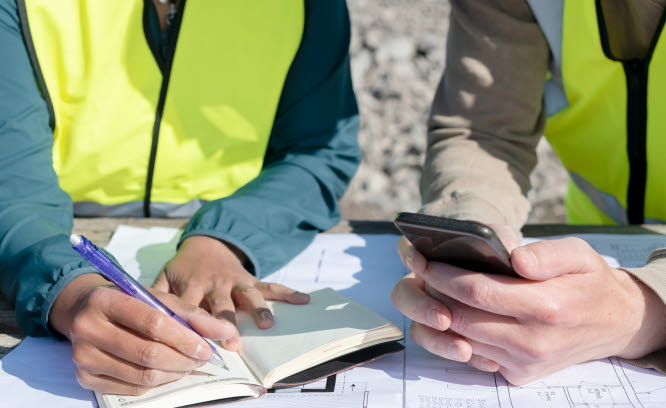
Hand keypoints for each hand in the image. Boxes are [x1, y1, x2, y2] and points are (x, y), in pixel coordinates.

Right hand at [50, 274, 230, 394]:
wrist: (84, 311)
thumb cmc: (128, 301)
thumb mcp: (156, 297)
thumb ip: (190, 313)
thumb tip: (225, 332)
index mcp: (104, 300)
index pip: (152, 323)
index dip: (185, 338)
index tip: (207, 348)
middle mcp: (87, 329)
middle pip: (148, 353)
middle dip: (183, 359)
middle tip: (202, 359)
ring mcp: (83, 357)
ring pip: (142, 376)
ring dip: (174, 373)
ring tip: (188, 364)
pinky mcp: (85, 378)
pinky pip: (132, 389)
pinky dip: (157, 382)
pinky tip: (168, 371)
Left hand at [153, 235, 309, 350]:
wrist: (208, 242)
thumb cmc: (184, 268)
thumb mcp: (165, 275)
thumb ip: (155, 294)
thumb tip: (140, 313)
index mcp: (191, 284)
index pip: (190, 306)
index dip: (192, 323)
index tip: (195, 341)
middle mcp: (215, 283)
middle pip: (221, 305)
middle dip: (227, 323)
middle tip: (234, 342)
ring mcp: (235, 281)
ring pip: (248, 296)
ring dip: (258, 310)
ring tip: (268, 325)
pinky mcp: (251, 280)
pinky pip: (270, 286)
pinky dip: (287, 293)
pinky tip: (303, 299)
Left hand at [394, 233, 665, 384]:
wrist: (616, 323)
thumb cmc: (591, 281)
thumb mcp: (579, 253)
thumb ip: (546, 253)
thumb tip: (513, 256)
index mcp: (547, 306)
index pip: (477, 291)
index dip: (444, 275)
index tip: (424, 259)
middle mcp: (533, 341)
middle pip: (461, 318)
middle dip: (433, 294)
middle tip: (419, 272)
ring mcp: (524, 363)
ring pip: (462, 340)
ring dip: (439, 316)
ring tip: (430, 289)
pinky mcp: (519, 375)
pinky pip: (474, 356)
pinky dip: (457, 335)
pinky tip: (453, 312)